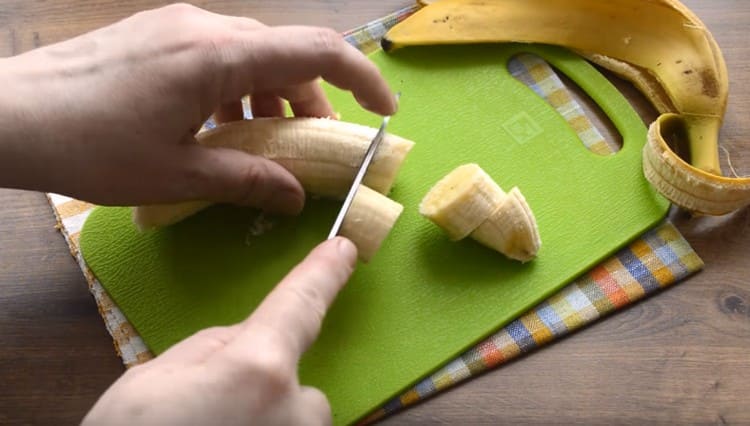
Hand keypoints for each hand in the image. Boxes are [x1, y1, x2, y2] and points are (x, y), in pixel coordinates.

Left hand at [0, 3, 395, 212]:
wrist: (7, 115)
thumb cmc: (90, 145)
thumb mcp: (178, 173)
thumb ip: (248, 180)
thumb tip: (295, 196)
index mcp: (218, 57)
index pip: (316, 50)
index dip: (363, 77)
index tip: (385, 109)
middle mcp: (206, 28)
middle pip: (287, 54)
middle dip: (313, 102)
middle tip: (314, 149)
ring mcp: (180, 26)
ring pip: (253, 55)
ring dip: (273, 98)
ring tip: (265, 144)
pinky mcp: (160, 34)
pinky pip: (220, 56)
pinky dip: (239, 91)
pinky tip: (220, 128)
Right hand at [82, 237, 356, 424]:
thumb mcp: (148, 383)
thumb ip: (209, 349)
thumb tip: (242, 341)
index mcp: (258, 370)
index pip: (300, 305)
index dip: (323, 273)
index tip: (345, 250)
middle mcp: (297, 411)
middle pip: (295, 382)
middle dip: (262, 387)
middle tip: (204, 412)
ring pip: (292, 421)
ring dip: (264, 423)